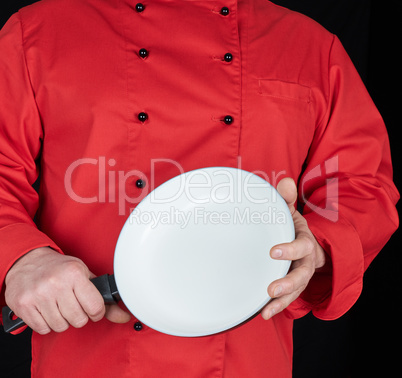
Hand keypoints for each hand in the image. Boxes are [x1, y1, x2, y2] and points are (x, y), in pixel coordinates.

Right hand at [4, 247, 130, 333]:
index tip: (93, 308)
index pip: (95, 307)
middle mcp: (56, 283)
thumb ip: (103, 297)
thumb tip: (123, 316)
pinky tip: (46, 309)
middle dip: (79, 316)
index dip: (97, 312)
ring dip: (62, 320)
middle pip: (78, 320)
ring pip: (61, 326)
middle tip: (74, 304)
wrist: (27, 261)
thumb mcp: (84, 275)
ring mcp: (38, 295)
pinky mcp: (23, 306)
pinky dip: (47, 323)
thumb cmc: (59, 268)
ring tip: (59, 305)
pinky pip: (43, 329)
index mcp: (74, 273)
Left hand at [261, 178, 326, 319]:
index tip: (273, 251)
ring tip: (267, 307)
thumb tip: (285, 181)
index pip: (302, 246)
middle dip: (288, 282)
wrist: (307, 243)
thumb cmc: (292, 227)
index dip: (290, 250)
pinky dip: (276, 306)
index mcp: (304, 241)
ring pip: (295, 291)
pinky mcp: (291, 286)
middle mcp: (305, 261)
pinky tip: (263, 313)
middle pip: (302, 274)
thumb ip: (287, 199)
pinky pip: (287, 298)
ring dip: (282, 300)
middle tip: (271, 288)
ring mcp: (298, 275)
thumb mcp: (290, 212)